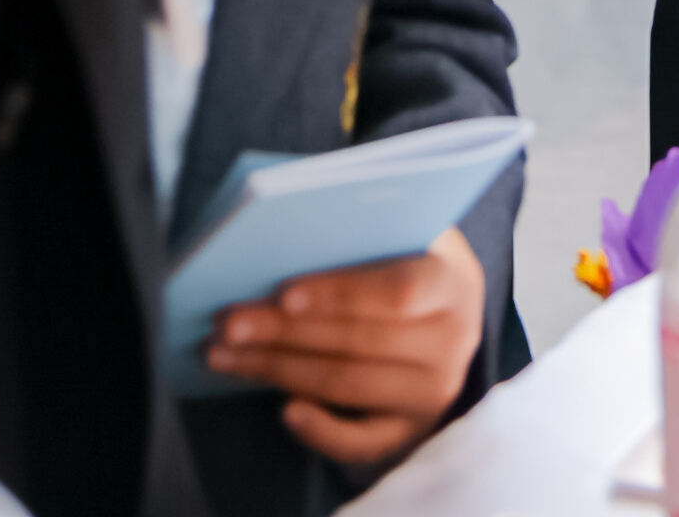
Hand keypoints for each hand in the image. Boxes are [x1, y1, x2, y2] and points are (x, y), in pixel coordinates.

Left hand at [207, 229, 488, 472]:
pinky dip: (321, 431)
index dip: (341, 294)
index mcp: (453, 281)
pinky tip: (284, 411)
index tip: (283, 296)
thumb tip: (286, 240)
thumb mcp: (400, 237)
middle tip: (226, 324)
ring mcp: (433, 390)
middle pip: (360, 341)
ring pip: (348, 385)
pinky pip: (362, 442)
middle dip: (284, 332)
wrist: (440, 318)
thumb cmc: (404, 263)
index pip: (399, 291)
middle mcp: (453, 340)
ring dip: (278, 370)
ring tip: (225, 356)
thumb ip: (362, 236)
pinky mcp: (411, 430)